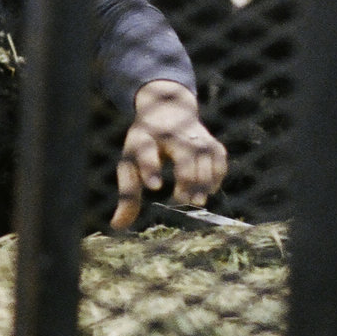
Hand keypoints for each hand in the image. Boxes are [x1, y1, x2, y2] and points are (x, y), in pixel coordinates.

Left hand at [114, 79, 226, 229]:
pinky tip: (210, 189)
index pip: (147, 152)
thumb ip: (127, 195)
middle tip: (184, 200)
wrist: (167, 109)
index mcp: (145, 138)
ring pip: (206, 159)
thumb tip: (117, 226)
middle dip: (187, 179)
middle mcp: (172, 135)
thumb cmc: (145, 143)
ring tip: (196, 200)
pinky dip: (217, 175)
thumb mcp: (129, 162)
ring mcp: (194, 136)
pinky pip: (219, 159)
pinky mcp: (211, 141)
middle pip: (184, 157)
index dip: (150, 169)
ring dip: (204, 181)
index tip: (154, 186)